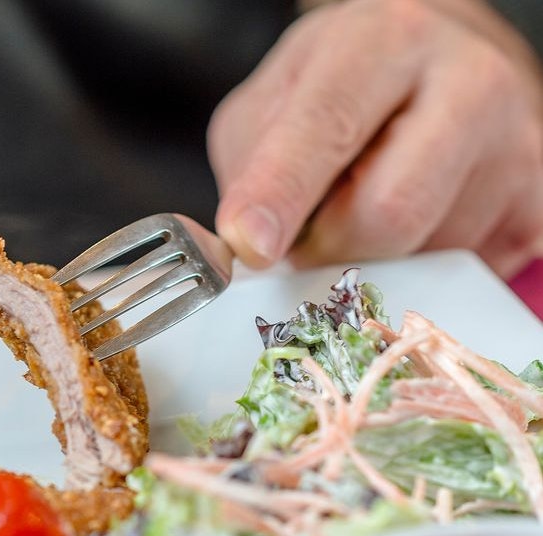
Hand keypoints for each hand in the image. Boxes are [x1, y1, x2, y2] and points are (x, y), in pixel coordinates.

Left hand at [209, 0, 542, 277]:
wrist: (437, 64)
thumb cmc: (338, 92)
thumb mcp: (270, 106)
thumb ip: (248, 171)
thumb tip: (243, 249)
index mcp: (382, 41)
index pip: (327, 127)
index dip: (281, 193)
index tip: (251, 244)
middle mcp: (466, 80)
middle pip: (388, 212)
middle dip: (328, 247)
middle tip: (308, 235)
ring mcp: (516, 142)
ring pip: (424, 253)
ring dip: (374, 258)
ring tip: (368, 207)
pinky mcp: (538, 201)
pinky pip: (462, 274)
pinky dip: (419, 269)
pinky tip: (412, 224)